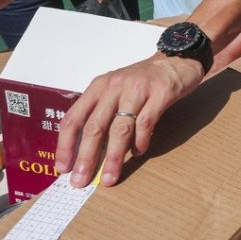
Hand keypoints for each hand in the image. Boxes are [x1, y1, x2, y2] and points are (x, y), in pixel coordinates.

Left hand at [55, 53, 206, 187]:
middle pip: (95, 127)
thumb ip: (103, 112)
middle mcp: (114, 87)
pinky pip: (146, 123)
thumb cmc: (144, 79)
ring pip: (120, 129)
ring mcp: (138, 89)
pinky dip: (140, 142)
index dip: (65, 145)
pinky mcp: (161, 93)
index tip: (63, 168)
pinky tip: (138, 153)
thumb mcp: (116, 89)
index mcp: (99, 87)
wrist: (177, 58)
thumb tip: (90, 150)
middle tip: (81, 181)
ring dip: (113, 157)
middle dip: (86, 158)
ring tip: (110, 177)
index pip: (74, 118)